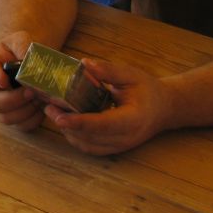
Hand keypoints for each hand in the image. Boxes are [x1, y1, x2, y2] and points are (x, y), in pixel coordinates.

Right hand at [0, 32, 44, 131]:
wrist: (26, 60)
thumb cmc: (19, 49)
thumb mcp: (20, 39)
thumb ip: (22, 46)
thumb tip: (27, 61)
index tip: (3, 81)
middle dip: (13, 100)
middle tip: (30, 92)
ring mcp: (1, 106)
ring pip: (7, 118)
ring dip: (25, 111)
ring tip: (38, 99)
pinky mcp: (15, 117)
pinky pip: (22, 126)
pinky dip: (33, 120)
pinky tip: (41, 108)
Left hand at [43, 59, 171, 154]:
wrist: (165, 108)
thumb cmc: (147, 90)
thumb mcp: (131, 75)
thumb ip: (108, 71)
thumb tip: (84, 64)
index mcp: (133, 119)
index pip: (103, 124)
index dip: (80, 122)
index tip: (60, 117)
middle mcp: (127, 137)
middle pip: (91, 137)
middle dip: (66, 124)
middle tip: (48, 106)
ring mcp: (120, 146)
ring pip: (87, 145)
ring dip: (67, 131)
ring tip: (52, 111)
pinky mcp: (114, 147)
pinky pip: (90, 148)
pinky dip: (74, 137)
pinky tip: (64, 122)